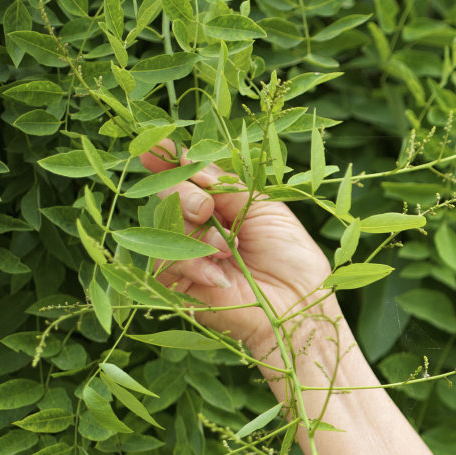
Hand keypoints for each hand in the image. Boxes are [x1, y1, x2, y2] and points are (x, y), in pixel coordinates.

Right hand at [138, 141, 337, 364]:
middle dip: (185, 194)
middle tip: (206, 210)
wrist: (299, 307)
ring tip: (227, 253)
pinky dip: (192, 264)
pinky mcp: (180, 285)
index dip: (169, 160)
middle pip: (169, 194)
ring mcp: (189, 254)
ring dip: (196, 235)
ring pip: (163, 226)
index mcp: (224, 206)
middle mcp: (202, 226)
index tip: (156, 147)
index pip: (190, 176)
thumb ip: (226, 186)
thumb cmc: (293, 260)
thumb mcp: (266, 211)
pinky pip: (164, 263)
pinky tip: (219, 275)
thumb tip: (188, 158)